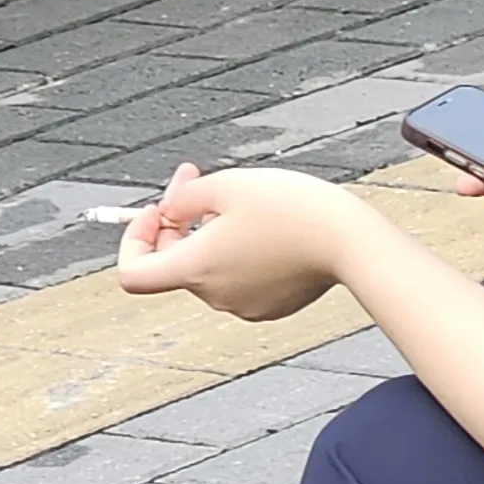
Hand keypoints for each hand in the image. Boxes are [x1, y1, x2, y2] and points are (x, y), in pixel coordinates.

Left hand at [115, 163, 347, 321]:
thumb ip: (183, 197)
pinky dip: (242, 251)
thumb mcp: (226, 184)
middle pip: (175, 262)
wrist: (350, 240)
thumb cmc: (291, 210)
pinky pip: (241, 276)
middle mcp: (213, 295)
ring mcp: (243, 304)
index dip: (135, 240)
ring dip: (213, 233)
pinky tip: (269, 226)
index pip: (133, 274)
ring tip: (243, 201)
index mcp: (194, 269)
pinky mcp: (271, 304)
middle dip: (179, 220)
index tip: (157, 212)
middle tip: (197, 179)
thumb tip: (169, 210)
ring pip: (211, 266)